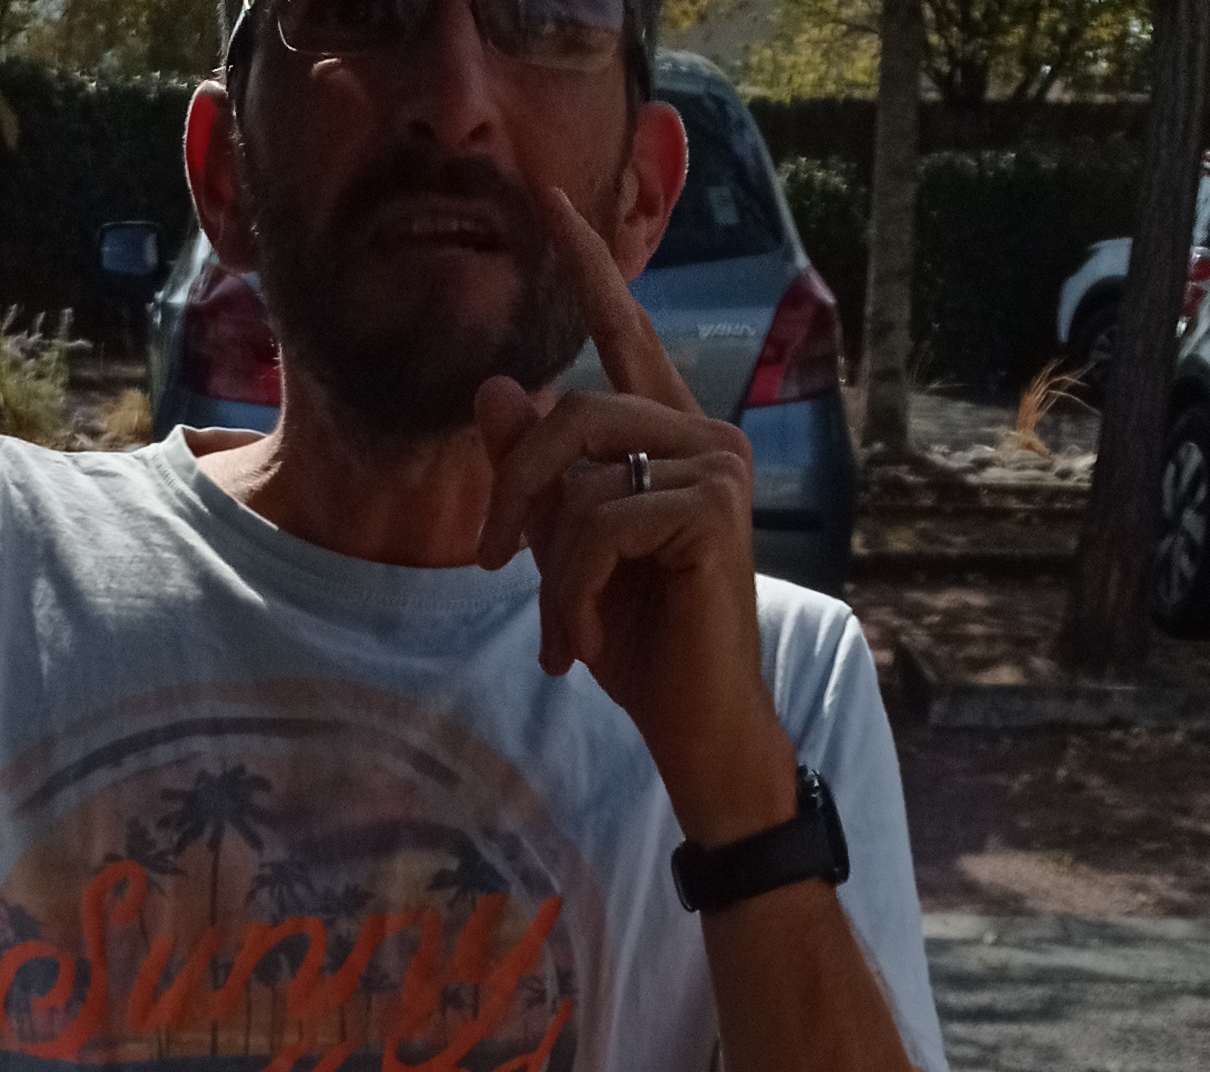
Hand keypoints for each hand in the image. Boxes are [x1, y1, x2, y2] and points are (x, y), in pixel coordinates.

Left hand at [472, 194, 796, 845]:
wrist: (699, 729)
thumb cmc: (643, 649)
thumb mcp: (568, 556)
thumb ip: (537, 478)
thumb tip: (494, 389)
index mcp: (672, 440)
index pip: (624, 338)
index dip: (589, 271)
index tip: (551, 204)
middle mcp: (705, 437)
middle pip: (573, 411)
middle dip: (513, 486)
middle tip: (491, 562)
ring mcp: (717, 468)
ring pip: (581, 475)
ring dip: (548, 565)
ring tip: (557, 633)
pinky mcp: (714, 510)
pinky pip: (600, 525)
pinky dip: (573, 593)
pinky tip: (583, 645)